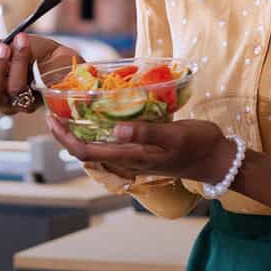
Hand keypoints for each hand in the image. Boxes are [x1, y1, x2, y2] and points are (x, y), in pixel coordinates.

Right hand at [0, 33, 79, 112]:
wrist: (62, 58)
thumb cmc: (33, 55)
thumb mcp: (9, 45)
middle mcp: (4, 101)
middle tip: (0, 48)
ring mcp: (23, 103)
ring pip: (12, 91)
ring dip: (14, 65)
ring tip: (16, 43)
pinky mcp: (42, 99)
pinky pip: (34, 85)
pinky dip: (29, 63)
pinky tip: (28, 45)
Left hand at [45, 115, 233, 184]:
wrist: (219, 159)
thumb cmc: (198, 145)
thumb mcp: (174, 134)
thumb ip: (145, 133)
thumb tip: (114, 130)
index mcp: (130, 156)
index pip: (85, 150)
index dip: (64, 137)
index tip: (50, 118)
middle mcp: (128, 159)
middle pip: (86, 149)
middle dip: (65, 133)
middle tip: (53, 110)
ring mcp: (135, 156)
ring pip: (98, 146)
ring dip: (80, 132)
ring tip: (69, 111)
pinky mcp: (142, 151)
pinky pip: (112, 143)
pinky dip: (98, 130)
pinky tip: (99, 116)